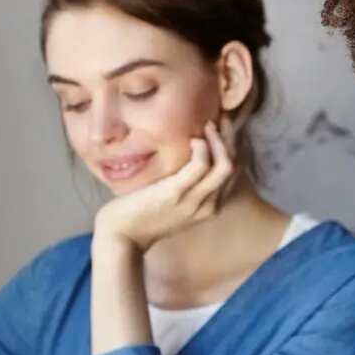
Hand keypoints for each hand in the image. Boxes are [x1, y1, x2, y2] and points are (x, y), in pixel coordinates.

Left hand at [94, 119, 235, 253]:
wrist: (121, 236)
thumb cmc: (142, 217)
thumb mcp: (173, 204)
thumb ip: (186, 187)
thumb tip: (188, 160)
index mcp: (209, 208)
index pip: (232, 175)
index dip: (232, 148)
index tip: (224, 129)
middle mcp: (208, 206)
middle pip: (233, 167)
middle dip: (231, 139)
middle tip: (221, 118)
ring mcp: (194, 201)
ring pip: (224, 166)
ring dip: (219, 140)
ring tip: (208, 125)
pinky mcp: (176, 193)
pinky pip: (200, 166)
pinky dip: (202, 148)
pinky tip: (193, 139)